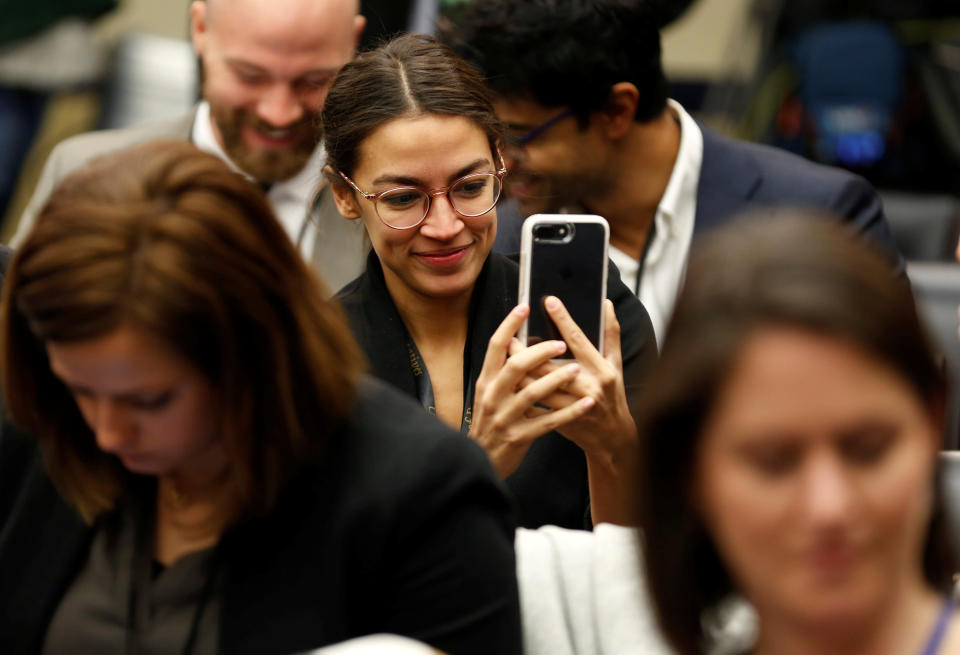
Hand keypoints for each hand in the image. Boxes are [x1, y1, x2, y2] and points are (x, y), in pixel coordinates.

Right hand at [469, 304, 595, 477]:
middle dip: (540, 352)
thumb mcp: (489, 394)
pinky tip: (586, 404)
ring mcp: (505, 417)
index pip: (496, 347)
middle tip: (561, 343)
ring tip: (575, 371)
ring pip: (532, 393)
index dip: (509, 325)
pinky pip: (548, 421)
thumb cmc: (492, 422)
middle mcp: (492, 396)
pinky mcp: (519, 437)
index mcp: (486, 381)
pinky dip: (569, 412)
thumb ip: (503, 373)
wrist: (481, 460)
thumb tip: (521, 343)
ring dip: (556, 380)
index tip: (525, 307)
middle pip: (516, 366)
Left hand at [514, 297, 640, 524]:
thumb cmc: (613, 395)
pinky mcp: (559, 420)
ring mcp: (571, 406)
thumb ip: (611, 334)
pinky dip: (521, 392)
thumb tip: (606, 304)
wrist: (612, 438)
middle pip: (550, 365)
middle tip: (511, 335)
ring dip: (519, 371)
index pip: (579, 341)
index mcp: (601, 370)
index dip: (564, 320)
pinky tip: (508, 380)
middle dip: (528, 350)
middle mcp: (586, 388)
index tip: (549, 301)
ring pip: (537, 386)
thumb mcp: (616, 365)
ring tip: (505, 355)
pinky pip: (534, 405)